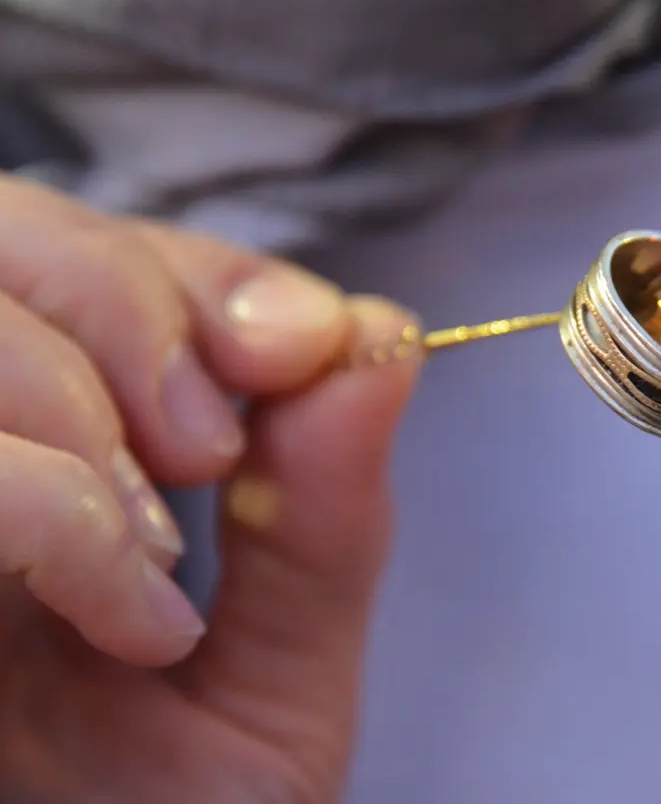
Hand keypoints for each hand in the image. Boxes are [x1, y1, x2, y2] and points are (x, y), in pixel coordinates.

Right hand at [0, 177, 421, 801]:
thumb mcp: (278, 668)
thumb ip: (327, 511)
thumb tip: (382, 338)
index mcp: (63, 451)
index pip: (110, 257)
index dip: (206, 272)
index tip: (309, 344)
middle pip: (9, 232)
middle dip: (133, 302)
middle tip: (214, 443)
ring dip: (84, 404)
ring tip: (165, 548)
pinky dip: (58, 518)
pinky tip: (134, 623)